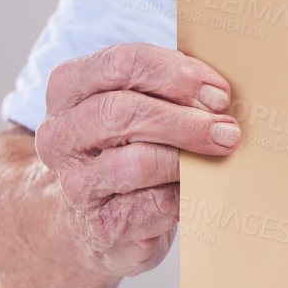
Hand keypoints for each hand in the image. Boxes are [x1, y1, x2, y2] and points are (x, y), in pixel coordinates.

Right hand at [34, 42, 238, 278]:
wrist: (99, 218)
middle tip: (227, 130)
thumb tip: (219, 95)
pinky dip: (185, 192)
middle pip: (123, 111)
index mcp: (70, 87)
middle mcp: (60, 133)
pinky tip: (200, 186)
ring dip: (188, 157)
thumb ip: (171, 88)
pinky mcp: (99, 225)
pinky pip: (153, 203)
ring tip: (220, 155)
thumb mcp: (139, 104)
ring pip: (138, 161)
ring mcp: (74, 183)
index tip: (218, 93)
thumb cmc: (130, 145)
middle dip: (186, 120)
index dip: (177, 74)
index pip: (121, 63)